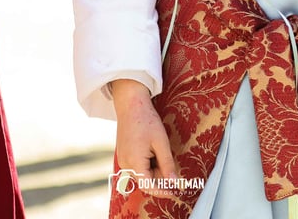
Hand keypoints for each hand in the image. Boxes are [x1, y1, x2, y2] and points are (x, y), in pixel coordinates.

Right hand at [111, 79, 176, 195]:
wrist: (131, 105)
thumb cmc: (146, 121)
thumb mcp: (161, 143)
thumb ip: (167, 165)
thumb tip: (174, 182)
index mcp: (134, 162)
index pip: (148, 186)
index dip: (162, 191)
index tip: (174, 192)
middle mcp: (125, 164)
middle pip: (145, 180)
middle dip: (160, 177)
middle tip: (172, 166)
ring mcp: (123, 159)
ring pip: (142, 173)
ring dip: (154, 169)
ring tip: (161, 151)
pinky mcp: (123, 154)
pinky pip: (137, 166)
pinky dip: (147, 163)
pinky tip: (153, 150)